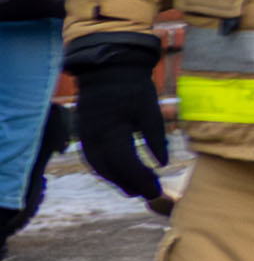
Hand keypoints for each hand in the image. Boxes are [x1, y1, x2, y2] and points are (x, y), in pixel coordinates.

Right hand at [65, 34, 168, 209]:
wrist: (107, 68)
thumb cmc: (133, 86)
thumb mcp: (150, 109)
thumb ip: (156, 137)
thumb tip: (163, 164)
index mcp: (111, 129)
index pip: (124, 163)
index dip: (140, 179)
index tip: (157, 189)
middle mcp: (93, 136)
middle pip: (109, 169)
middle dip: (129, 184)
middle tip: (150, 193)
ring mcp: (85, 135)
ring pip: (98, 166)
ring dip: (116, 180)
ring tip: (135, 189)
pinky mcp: (84, 132)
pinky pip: (93, 158)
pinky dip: (107, 169)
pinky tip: (121, 174)